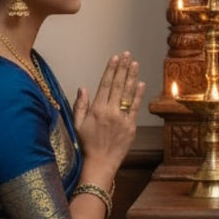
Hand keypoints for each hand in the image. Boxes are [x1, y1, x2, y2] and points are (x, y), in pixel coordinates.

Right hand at [73, 51, 145, 168]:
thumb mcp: (77, 125)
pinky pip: (136, 107)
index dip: (110, 69)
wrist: (100, 163)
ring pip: (127, 93)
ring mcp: (122, 118)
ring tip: (134, 63)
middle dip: (122, 68)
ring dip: (131, 77)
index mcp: (96, 110)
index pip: (104, 84)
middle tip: (127, 55)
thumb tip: (83, 88)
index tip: (114, 57)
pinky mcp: (131, 126)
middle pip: (117, 85)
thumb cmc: (86, 144)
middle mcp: (110, 111)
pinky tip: (141, 83)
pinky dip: (138, 95)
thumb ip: (80, 105)